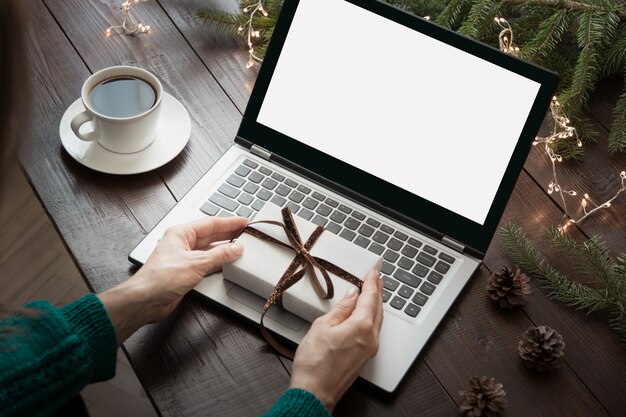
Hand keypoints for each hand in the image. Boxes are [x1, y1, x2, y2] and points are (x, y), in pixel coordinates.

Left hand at [99, 216, 248, 342]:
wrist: (146, 300)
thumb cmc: (161, 278)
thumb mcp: (197, 263)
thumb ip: (220, 255)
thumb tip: (236, 248)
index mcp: (181, 233)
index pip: (210, 223)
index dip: (229, 222)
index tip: (244, 222)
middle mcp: (181, 243)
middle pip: (210, 235)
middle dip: (228, 234)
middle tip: (245, 232)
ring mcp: (183, 258)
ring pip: (208, 249)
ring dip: (224, 249)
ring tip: (240, 247)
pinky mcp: (185, 272)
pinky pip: (206, 263)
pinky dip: (218, 262)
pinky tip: (228, 263)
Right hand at [289, 270, 383, 411]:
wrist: (315, 391)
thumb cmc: (314, 362)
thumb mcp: (322, 326)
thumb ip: (340, 308)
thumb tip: (351, 296)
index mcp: (361, 326)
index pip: (370, 297)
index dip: (372, 282)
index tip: (373, 272)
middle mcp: (371, 337)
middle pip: (378, 308)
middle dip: (377, 292)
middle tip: (377, 279)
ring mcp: (370, 349)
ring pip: (377, 320)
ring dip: (376, 304)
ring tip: (373, 293)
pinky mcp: (365, 357)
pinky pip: (374, 331)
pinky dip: (372, 317)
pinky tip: (366, 314)